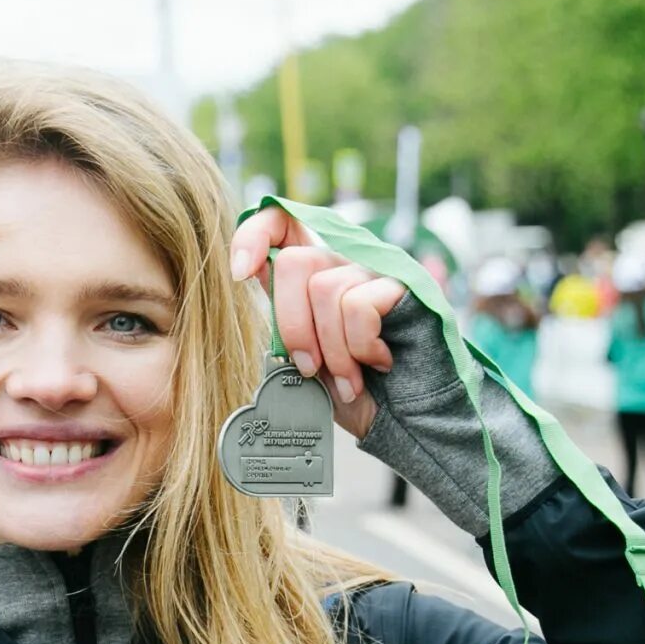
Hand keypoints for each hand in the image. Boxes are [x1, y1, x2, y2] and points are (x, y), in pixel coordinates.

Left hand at [230, 206, 406, 439]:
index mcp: (316, 273)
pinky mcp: (404, 286)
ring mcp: (376, 270)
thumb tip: (251, 273)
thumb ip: (281, 316)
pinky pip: (358, 305)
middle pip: (294, 262)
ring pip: (324, 289)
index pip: (281, 222)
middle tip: (309, 366)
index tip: (239, 274)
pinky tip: (376, 363)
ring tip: (348, 378)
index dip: (253, 234)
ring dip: (331, 348)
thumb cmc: (355, 391)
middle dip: (293, 325)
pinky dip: (358, 346)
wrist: (405, 421)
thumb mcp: (303, 356)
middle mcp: (345, 261)